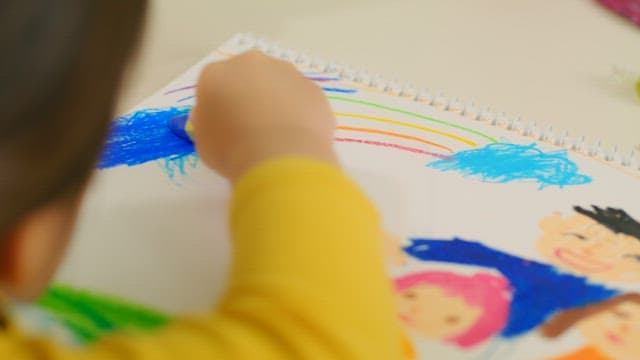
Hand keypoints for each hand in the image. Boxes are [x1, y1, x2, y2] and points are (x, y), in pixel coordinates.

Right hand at [190, 50, 337, 180]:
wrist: (280, 157)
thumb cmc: (232, 151)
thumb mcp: (204, 141)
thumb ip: (208, 121)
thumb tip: (217, 117)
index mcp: (217, 73)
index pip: (214, 84)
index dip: (219, 107)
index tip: (225, 128)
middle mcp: (251, 63)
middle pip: (248, 76)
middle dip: (249, 95)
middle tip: (252, 128)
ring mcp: (287, 73)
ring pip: (278, 84)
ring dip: (277, 101)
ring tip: (278, 135)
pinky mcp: (313, 88)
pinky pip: (302, 99)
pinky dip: (300, 113)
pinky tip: (297, 137)